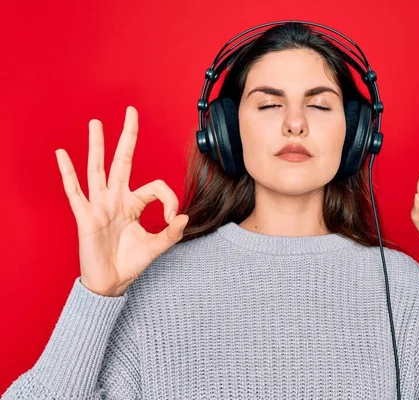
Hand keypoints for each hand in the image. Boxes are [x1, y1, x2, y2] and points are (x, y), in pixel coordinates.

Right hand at [55, 106, 188, 295]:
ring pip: (97, 169)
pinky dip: (68, 173)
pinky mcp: (85, 216)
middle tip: (131, 111)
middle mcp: (116, 199)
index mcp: (134, 204)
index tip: (172, 217)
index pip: (155, 186)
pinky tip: (62, 154)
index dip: (169, 199)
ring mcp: (99, 205)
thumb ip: (171, 233)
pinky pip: (75, 191)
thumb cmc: (130, 262)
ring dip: (97, 146)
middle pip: (122, 161)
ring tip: (96, 123)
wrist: (111, 282)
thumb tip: (185, 217)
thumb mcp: (156, 247)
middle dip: (127, 136)